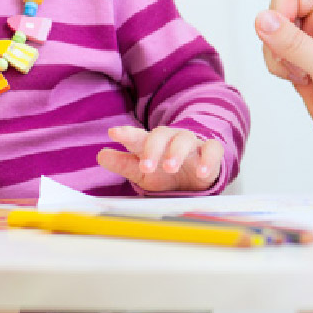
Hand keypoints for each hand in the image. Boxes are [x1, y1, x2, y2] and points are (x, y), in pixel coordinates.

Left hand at [98, 126, 222, 191]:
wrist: (195, 179)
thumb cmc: (164, 173)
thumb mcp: (141, 172)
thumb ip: (123, 164)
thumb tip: (101, 155)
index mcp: (152, 143)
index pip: (138, 136)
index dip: (126, 134)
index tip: (113, 133)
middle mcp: (171, 139)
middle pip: (161, 135)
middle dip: (152, 149)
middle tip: (145, 166)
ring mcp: (192, 144)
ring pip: (185, 140)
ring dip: (176, 153)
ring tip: (170, 167)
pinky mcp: (210, 152)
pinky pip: (212, 150)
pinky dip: (208, 160)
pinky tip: (201, 172)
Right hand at [255, 0, 312, 183]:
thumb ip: (296, 46)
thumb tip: (260, 18)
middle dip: (279, 19)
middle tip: (293, 48)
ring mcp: (312, 38)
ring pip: (273, 22)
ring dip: (278, 50)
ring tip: (303, 74)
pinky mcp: (299, 59)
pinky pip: (271, 47)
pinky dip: (275, 63)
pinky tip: (297, 81)